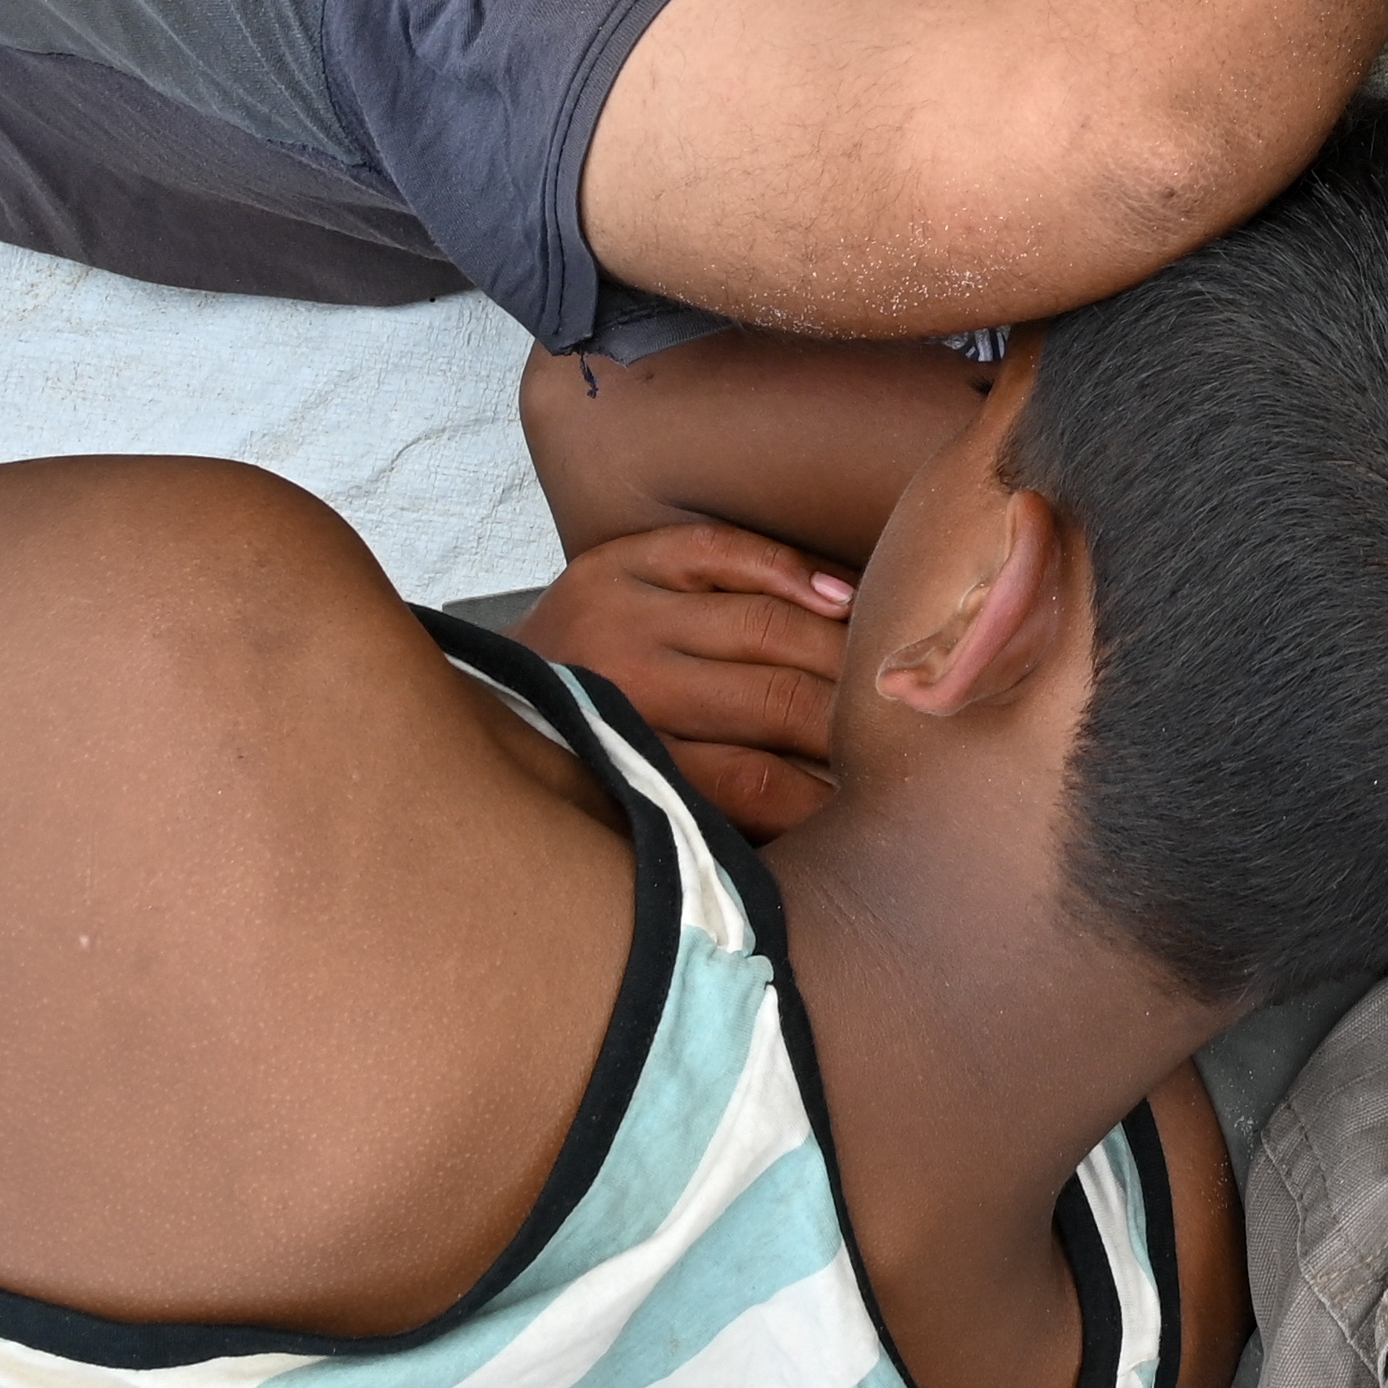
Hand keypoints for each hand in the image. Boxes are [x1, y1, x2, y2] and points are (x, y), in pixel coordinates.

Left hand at [512, 516, 856, 837]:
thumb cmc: (574, 768)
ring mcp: (620, 614)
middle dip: (849, 719)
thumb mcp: (626, 814)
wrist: (478, 700)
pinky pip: (724, 550)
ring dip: (839, 646)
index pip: (760, 787)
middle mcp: (626, 686)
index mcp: (629, 765)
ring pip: (763, 625)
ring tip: (888, 664)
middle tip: (908, 726)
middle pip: (774, 703)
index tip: (880, 803)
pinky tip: (842, 595)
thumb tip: (821, 837)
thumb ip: (711, 825)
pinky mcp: (619, 560)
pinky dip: (789, 570)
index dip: (832, 795)